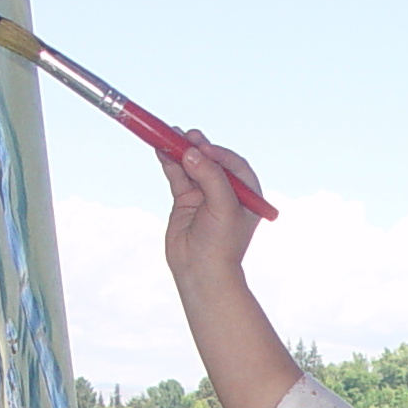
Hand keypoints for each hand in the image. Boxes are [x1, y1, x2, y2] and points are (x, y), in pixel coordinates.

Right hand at [160, 129, 264, 282]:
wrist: (201, 271)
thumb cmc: (221, 243)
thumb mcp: (223, 207)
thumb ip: (210, 177)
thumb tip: (191, 152)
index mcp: (246, 194)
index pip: (234, 164)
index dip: (218, 153)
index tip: (203, 147)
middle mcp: (226, 192)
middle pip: (211, 161)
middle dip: (198, 147)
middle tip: (185, 135)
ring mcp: (204, 195)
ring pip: (192, 166)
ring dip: (180, 152)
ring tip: (168, 136)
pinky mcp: (185, 201)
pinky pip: (178, 176)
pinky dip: (170, 163)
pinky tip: (161, 151)